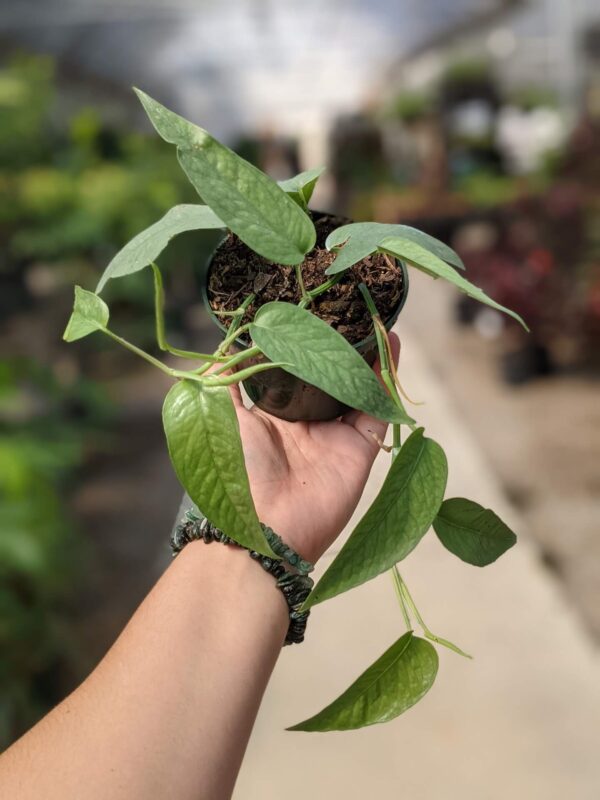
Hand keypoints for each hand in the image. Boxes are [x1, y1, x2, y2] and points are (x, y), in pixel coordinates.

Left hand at [230, 334, 399, 563]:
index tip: (314, 312)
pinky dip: (386, 378)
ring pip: (357, 386)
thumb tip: (227, 342)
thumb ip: (225, 381)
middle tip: (351, 310)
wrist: (264, 527)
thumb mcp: (220, 417)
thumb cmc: (236, 469)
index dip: (305, 344)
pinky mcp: (360, 447)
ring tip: (376, 319)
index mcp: (273, 413)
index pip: (294, 370)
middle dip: (341, 346)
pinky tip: (391, 345)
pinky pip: (378, 408)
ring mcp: (335, 434)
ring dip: (369, 355)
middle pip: (330, 376)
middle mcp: (307, 421)